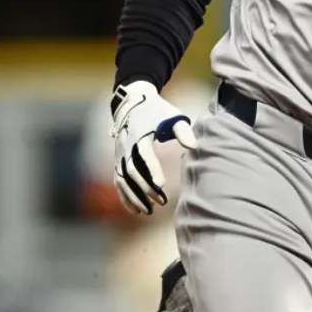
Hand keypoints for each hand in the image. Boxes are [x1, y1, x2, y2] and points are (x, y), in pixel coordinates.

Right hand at [110, 80, 197, 214]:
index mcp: (139, 134)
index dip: (152, 170)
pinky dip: (125, 196)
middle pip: (133, 171)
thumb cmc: (158, 110)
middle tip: (161, 201)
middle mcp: (126, 145)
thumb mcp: (172, 115)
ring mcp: (119, 154)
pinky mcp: (118, 160)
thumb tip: (194, 146)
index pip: (144, 155)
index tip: (162, 185)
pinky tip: (136, 210)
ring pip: (123, 179)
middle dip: (146, 188)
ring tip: (148, 211)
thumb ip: (183, 130)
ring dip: (134, 196)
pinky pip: (119, 181)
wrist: (133, 100)